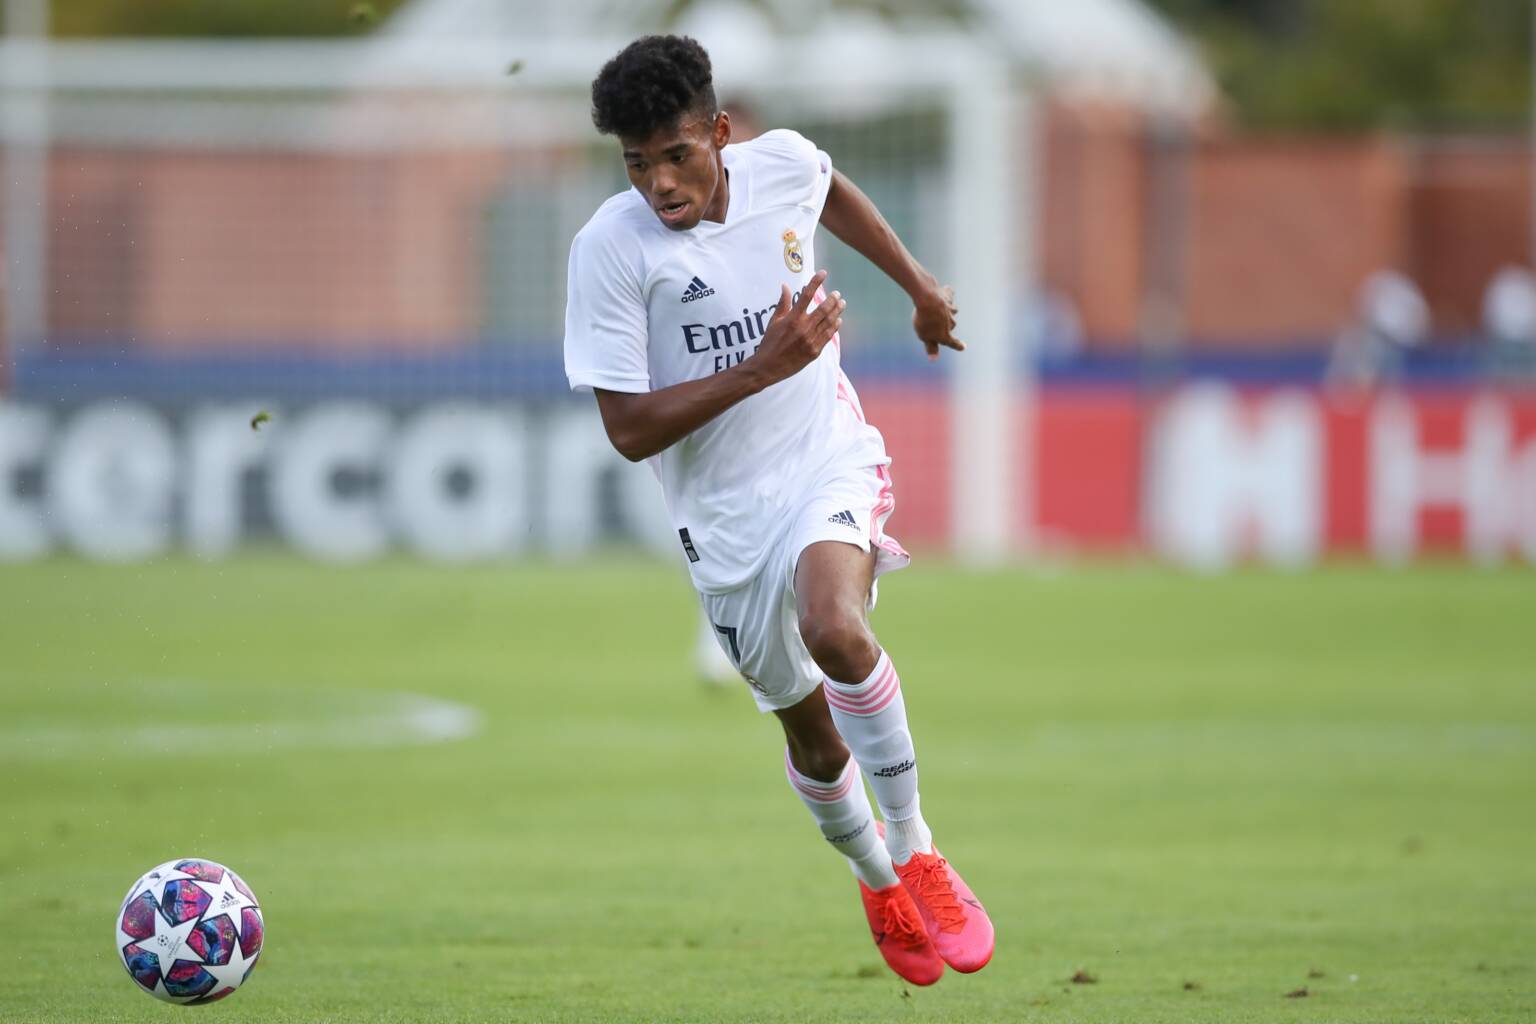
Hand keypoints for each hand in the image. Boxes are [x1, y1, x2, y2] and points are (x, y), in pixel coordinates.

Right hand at [748, 270, 845, 386]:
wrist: (768, 367)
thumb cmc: (769, 343)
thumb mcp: (774, 321)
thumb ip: (783, 303)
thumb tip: (786, 286)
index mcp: (793, 318)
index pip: (807, 295)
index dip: (816, 282)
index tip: (823, 273)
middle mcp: (804, 328)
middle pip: (824, 308)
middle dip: (833, 299)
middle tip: (837, 294)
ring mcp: (811, 340)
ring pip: (829, 322)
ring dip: (837, 311)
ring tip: (842, 303)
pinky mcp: (815, 351)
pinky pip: (828, 336)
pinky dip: (834, 326)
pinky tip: (838, 320)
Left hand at [913, 284, 962, 360]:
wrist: (928, 299)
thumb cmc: (925, 320)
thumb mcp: (924, 337)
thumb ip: (930, 347)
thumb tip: (934, 359)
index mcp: (945, 335)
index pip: (953, 343)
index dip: (958, 346)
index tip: (963, 347)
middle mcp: (951, 323)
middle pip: (950, 325)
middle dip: (944, 325)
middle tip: (931, 322)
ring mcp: (950, 309)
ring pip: (951, 310)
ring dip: (946, 310)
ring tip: (936, 308)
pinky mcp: (948, 296)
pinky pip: (949, 295)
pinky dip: (948, 294)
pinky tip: (945, 290)